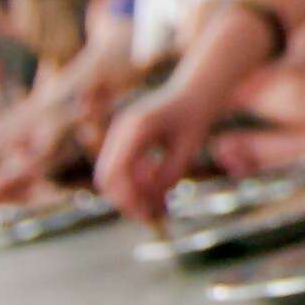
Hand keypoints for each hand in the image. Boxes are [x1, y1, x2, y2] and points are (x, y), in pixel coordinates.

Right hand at [94, 82, 224, 222]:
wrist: (197, 89)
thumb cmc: (198, 116)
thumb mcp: (188, 149)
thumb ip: (168, 177)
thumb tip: (150, 206)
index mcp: (137, 127)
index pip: (117, 172)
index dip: (129, 197)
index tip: (148, 214)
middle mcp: (121, 128)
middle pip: (106, 176)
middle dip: (125, 199)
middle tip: (149, 215)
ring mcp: (119, 132)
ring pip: (110, 174)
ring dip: (128, 192)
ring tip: (156, 202)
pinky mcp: (123, 138)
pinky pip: (118, 167)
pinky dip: (132, 181)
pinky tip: (155, 183)